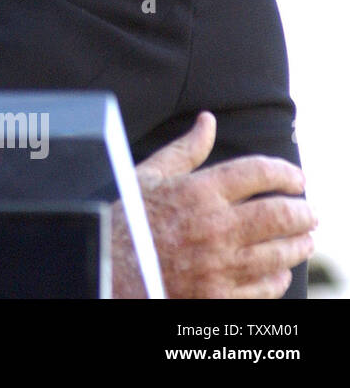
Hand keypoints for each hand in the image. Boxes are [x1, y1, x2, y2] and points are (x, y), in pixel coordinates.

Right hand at [112, 112, 315, 297]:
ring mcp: (219, 264)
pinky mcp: (219, 295)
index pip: (260, 173)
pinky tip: (278, 270)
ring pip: (281, 253)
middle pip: (281, 214)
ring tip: (305, 239)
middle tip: (310, 211)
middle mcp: (214, 227)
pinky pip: (266, 287)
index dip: (287, 172)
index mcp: (197, 192)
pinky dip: (279, 277)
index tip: (297, 178)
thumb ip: (185, 150)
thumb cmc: (125, 220)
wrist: (105, 269)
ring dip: (300, 244)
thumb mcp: (149, 176)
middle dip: (304, 211)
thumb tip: (208, 121)